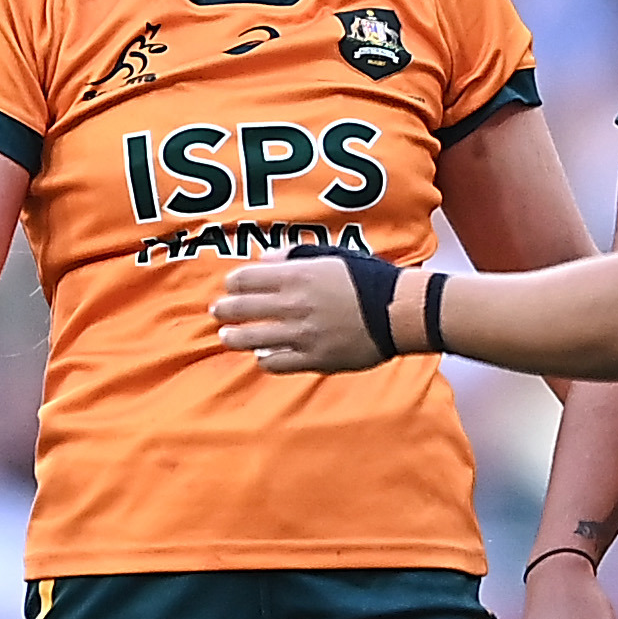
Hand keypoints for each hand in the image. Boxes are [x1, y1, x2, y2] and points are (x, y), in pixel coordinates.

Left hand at [210, 254, 387, 372]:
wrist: (398, 312)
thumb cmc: (367, 279)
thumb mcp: (332, 255)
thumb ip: (294, 255)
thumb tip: (264, 258)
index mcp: (297, 276)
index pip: (246, 279)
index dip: (233, 283)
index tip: (230, 287)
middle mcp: (294, 305)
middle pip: (242, 308)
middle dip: (225, 309)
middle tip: (218, 311)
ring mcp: (302, 335)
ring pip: (252, 339)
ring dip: (235, 338)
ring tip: (227, 337)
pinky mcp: (314, 359)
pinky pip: (277, 363)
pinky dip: (265, 360)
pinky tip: (262, 356)